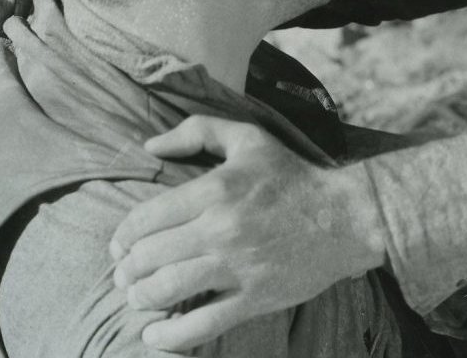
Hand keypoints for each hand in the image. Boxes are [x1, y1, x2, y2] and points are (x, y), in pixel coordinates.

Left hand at [110, 115, 388, 351]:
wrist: (346, 216)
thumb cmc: (293, 176)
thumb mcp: (249, 139)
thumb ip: (197, 131)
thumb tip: (149, 144)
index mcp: (214, 189)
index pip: (145, 218)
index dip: (122, 236)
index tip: (119, 246)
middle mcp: (221, 228)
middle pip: (149, 257)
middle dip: (126, 270)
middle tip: (125, 275)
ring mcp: (237, 266)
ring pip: (167, 290)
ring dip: (141, 298)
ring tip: (138, 298)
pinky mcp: (255, 297)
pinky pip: (202, 324)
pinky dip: (170, 335)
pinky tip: (154, 335)